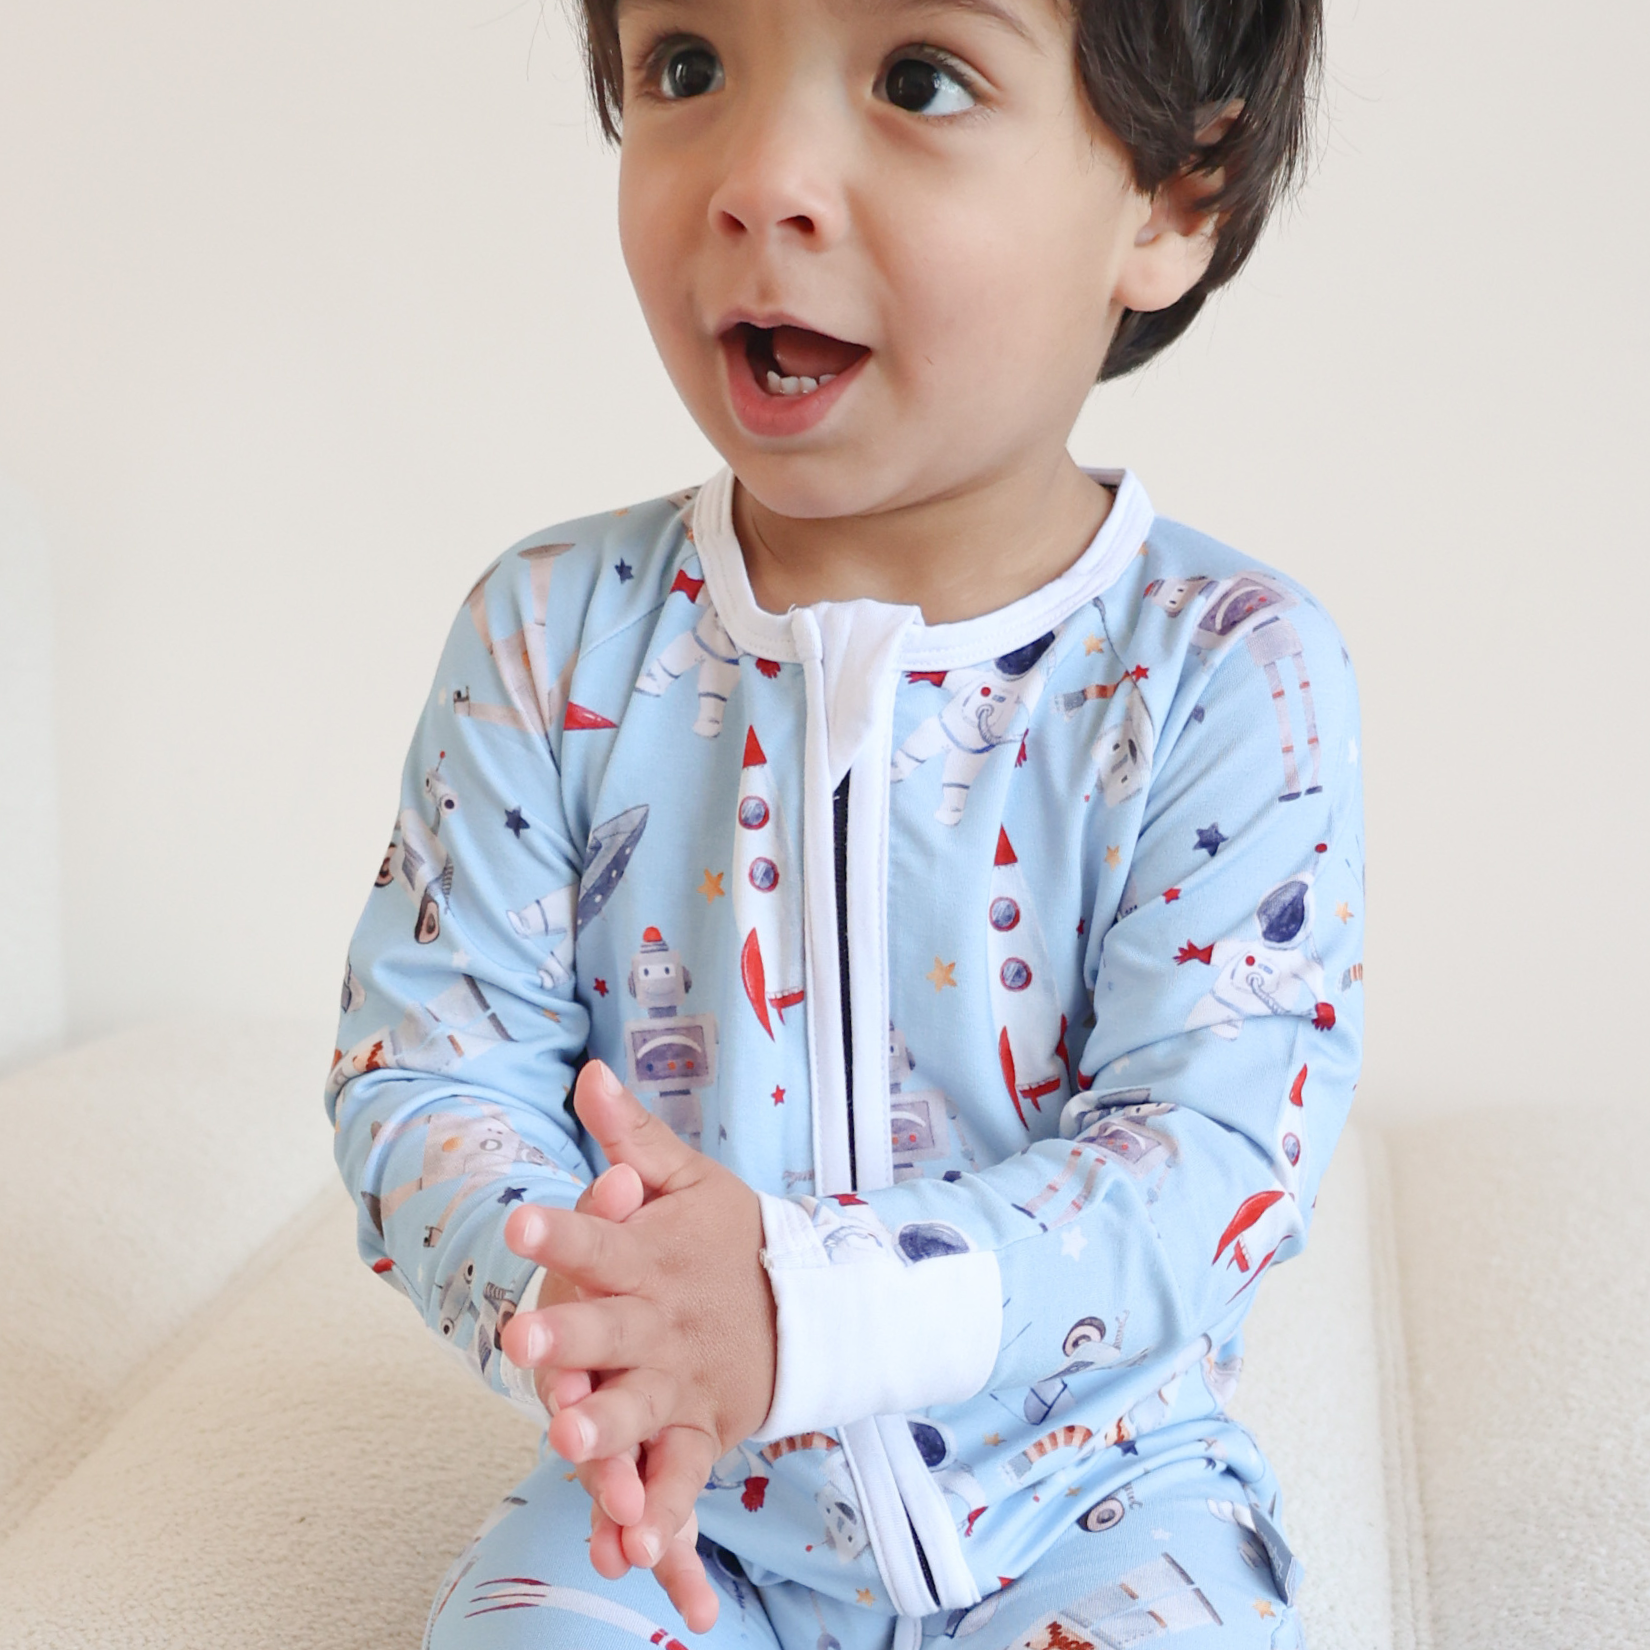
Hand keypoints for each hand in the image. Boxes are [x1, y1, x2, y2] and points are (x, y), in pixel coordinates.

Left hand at [501, 1060, 777, 1629]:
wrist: (812, 1307)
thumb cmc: (732, 1238)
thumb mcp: (690, 1180)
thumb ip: (632, 1137)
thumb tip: (589, 1072)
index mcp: (651, 1256)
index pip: (600, 1238)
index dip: (562, 1231)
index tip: (521, 1222)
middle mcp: (661, 1321)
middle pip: (611, 1329)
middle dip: (569, 1336)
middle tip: (524, 1338)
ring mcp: (681, 1381)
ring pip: (640, 1408)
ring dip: (606, 1427)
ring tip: (567, 1440)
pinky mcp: (698, 1432)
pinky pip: (679, 1476)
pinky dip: (660, 1514)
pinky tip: (631, 1548)